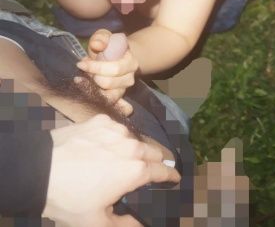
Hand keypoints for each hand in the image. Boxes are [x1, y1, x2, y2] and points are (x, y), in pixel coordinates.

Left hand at [43, 114, 180, 226]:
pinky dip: (117, 137)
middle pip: (154, 152)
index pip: (164, 171)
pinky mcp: (100, 121)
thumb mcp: (96, 221)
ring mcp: (116, 131)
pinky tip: (106, 146)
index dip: (171, 176)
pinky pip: (117, 129)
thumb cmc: (68, 198)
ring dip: (136, 149)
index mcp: (136, 170)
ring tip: (125, 158)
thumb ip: (125, 226)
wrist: (36, 170)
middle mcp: (132, 146)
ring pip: (136, 139)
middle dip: (155, 162)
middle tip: (150, 171)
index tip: (174, 178)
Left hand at [77, 30, 136, 115]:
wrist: (116, 58)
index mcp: (131, 62)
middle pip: (110, 82)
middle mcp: (130, 77)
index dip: (96, 67)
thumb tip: (98, 45)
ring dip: (94, 88)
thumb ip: (101, 38)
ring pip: (109, 95)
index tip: (81, 64)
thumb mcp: (104, 37)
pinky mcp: (117, 97)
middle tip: (84, 71)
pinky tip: (87, 91)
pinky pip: (109, 102)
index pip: (115, 69)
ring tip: (85, 79)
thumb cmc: (108, 47)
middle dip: (93, 77)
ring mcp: (124, 88)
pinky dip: (98, 98)